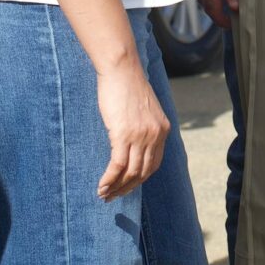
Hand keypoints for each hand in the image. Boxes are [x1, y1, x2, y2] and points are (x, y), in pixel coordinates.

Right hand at [93, 59, 169, 198]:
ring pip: (130, 172)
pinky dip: (109, 178)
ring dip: (116, 187)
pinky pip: (118, 165)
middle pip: (142, 172)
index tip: (127, 187)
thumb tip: (134, 144)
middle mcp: (155, 135)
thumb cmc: (128, 85)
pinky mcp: (123, 134)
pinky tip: (101, 185)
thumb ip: (145, 127)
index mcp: (162, 130)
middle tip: (113, 196)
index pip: (154, 164)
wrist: (121, 69)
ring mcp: (140, 136)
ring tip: (104, 194)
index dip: (139, 179)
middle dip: (127, 188)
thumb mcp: (144, 109)